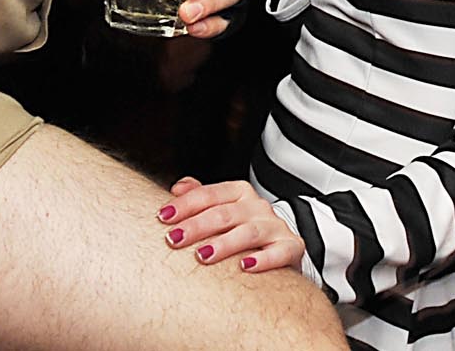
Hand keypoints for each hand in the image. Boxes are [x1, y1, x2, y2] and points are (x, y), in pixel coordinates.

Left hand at [158, 177, 305, 272]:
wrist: (282, 245)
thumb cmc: (242, 229)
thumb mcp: (222, 209)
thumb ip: (200, 197)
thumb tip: (177, 188)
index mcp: (239, 192)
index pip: (209, 194)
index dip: (185, 205)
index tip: (163, 217)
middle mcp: (257, 206)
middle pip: (224, 213)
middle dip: (197, 226)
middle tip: (174, 239)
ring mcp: (275, 226)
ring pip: (248, 232)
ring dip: (224, 244)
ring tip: (203, 255)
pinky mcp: (291, 247)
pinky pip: (279, 252)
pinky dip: (263, 259)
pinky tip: (246, 267)